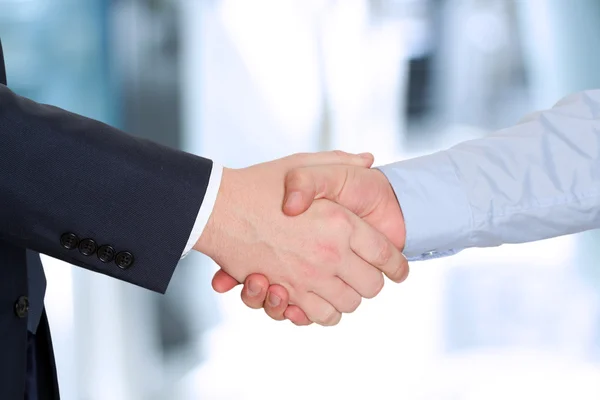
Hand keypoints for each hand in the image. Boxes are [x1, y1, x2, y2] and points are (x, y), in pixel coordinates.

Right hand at [196, 152, 405, 325]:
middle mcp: (329, 254)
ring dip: (348, 298)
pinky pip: (319, 316)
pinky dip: (323, 312)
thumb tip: (370, 160)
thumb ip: (340, 162)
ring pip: (348, 305)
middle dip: (372, 282)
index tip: (399, 271)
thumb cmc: (260, 183)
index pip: (386, 254)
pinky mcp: (286, 293)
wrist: (217, 207)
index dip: (398, 265)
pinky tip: (319, 298)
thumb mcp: (304, 163)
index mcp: (341, 222)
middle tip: (365, 274)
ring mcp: (308, 277)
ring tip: (340, 286)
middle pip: (372, 286)